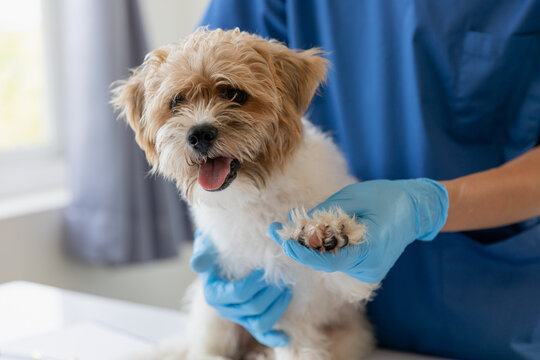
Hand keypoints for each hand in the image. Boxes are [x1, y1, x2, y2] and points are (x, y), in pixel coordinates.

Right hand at [190, 232, 291, 346]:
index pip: (239, 293)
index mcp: (214, 295)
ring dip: (278, 308)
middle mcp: (225, 310)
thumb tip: (196, 264)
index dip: (256, 283)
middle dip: (272, 293)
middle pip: (253, 308)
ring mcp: (238, 317)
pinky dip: (273, 338)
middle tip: (284, 277)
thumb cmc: (216, 249)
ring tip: (287, 291)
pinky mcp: (249, 320)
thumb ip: (202, 253)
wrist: (221, 256)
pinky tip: (285, 338)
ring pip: (261, 322)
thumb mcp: (207, 246)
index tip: (267, 269)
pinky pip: (261, 334)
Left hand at [269, 179, 447, 282]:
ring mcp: (369, 272)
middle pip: (324, 262)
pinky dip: (324, 248)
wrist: (415, 209)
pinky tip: (317, 233)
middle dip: (300, 246)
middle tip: (277, 229)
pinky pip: (339, 260)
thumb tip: (297, 222)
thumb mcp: (352, 196)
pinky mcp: (367, 270)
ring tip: (297, 227)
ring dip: (311, 246)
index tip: (283, 240)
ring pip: (329, 262)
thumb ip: (325, 213)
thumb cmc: (385, 197)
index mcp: (370, 249)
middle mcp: (369, 267)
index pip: (328, 261)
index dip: (302, 253)